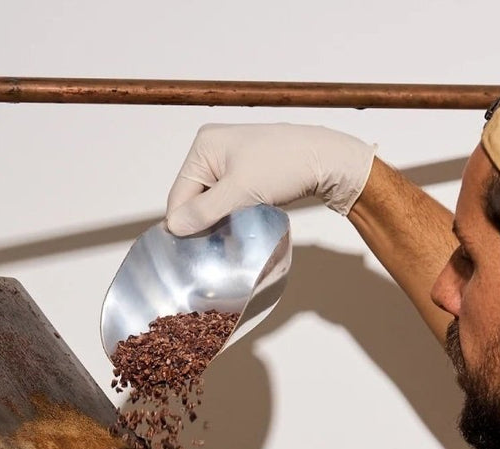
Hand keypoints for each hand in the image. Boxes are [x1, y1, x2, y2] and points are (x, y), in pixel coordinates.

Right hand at [165, 123, 376, 235]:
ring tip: (226, 237)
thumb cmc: (285, 166)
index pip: (178, 194)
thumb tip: (173, 227)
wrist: (326, 160)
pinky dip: (229, 214)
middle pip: (192, 197)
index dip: (184, 224)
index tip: (191, 250)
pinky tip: (237, 226)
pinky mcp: (244, 172)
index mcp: (204, 146)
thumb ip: (204, 211)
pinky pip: (225, 199)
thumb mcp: (239, 191)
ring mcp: (228, 160)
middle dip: (201, 222)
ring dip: (216, 221)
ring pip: (209, 201)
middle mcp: (211, 149)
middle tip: (212, 246)